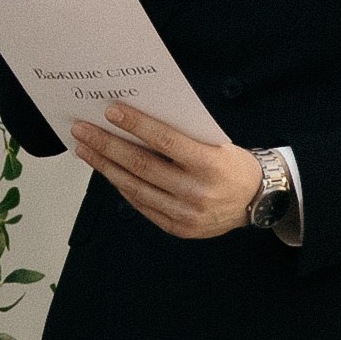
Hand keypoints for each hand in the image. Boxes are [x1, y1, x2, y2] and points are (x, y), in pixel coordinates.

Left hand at [70, 100, 262, 238]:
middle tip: (83, 130)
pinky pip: (142, 205)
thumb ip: (182, 136)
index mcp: (210, 165)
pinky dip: (122, 186)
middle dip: (107, 146)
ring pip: (135, 187)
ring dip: (106, 167)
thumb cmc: (232, 164)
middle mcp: (197, 192)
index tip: (110, 111)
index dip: (136, 125)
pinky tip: (108, 171)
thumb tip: (137, 121)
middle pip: (141, 165)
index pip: (165, 141)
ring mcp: (186, 214)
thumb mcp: (216, 143)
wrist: (258, 200)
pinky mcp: (178, 228)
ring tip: (86, 150)